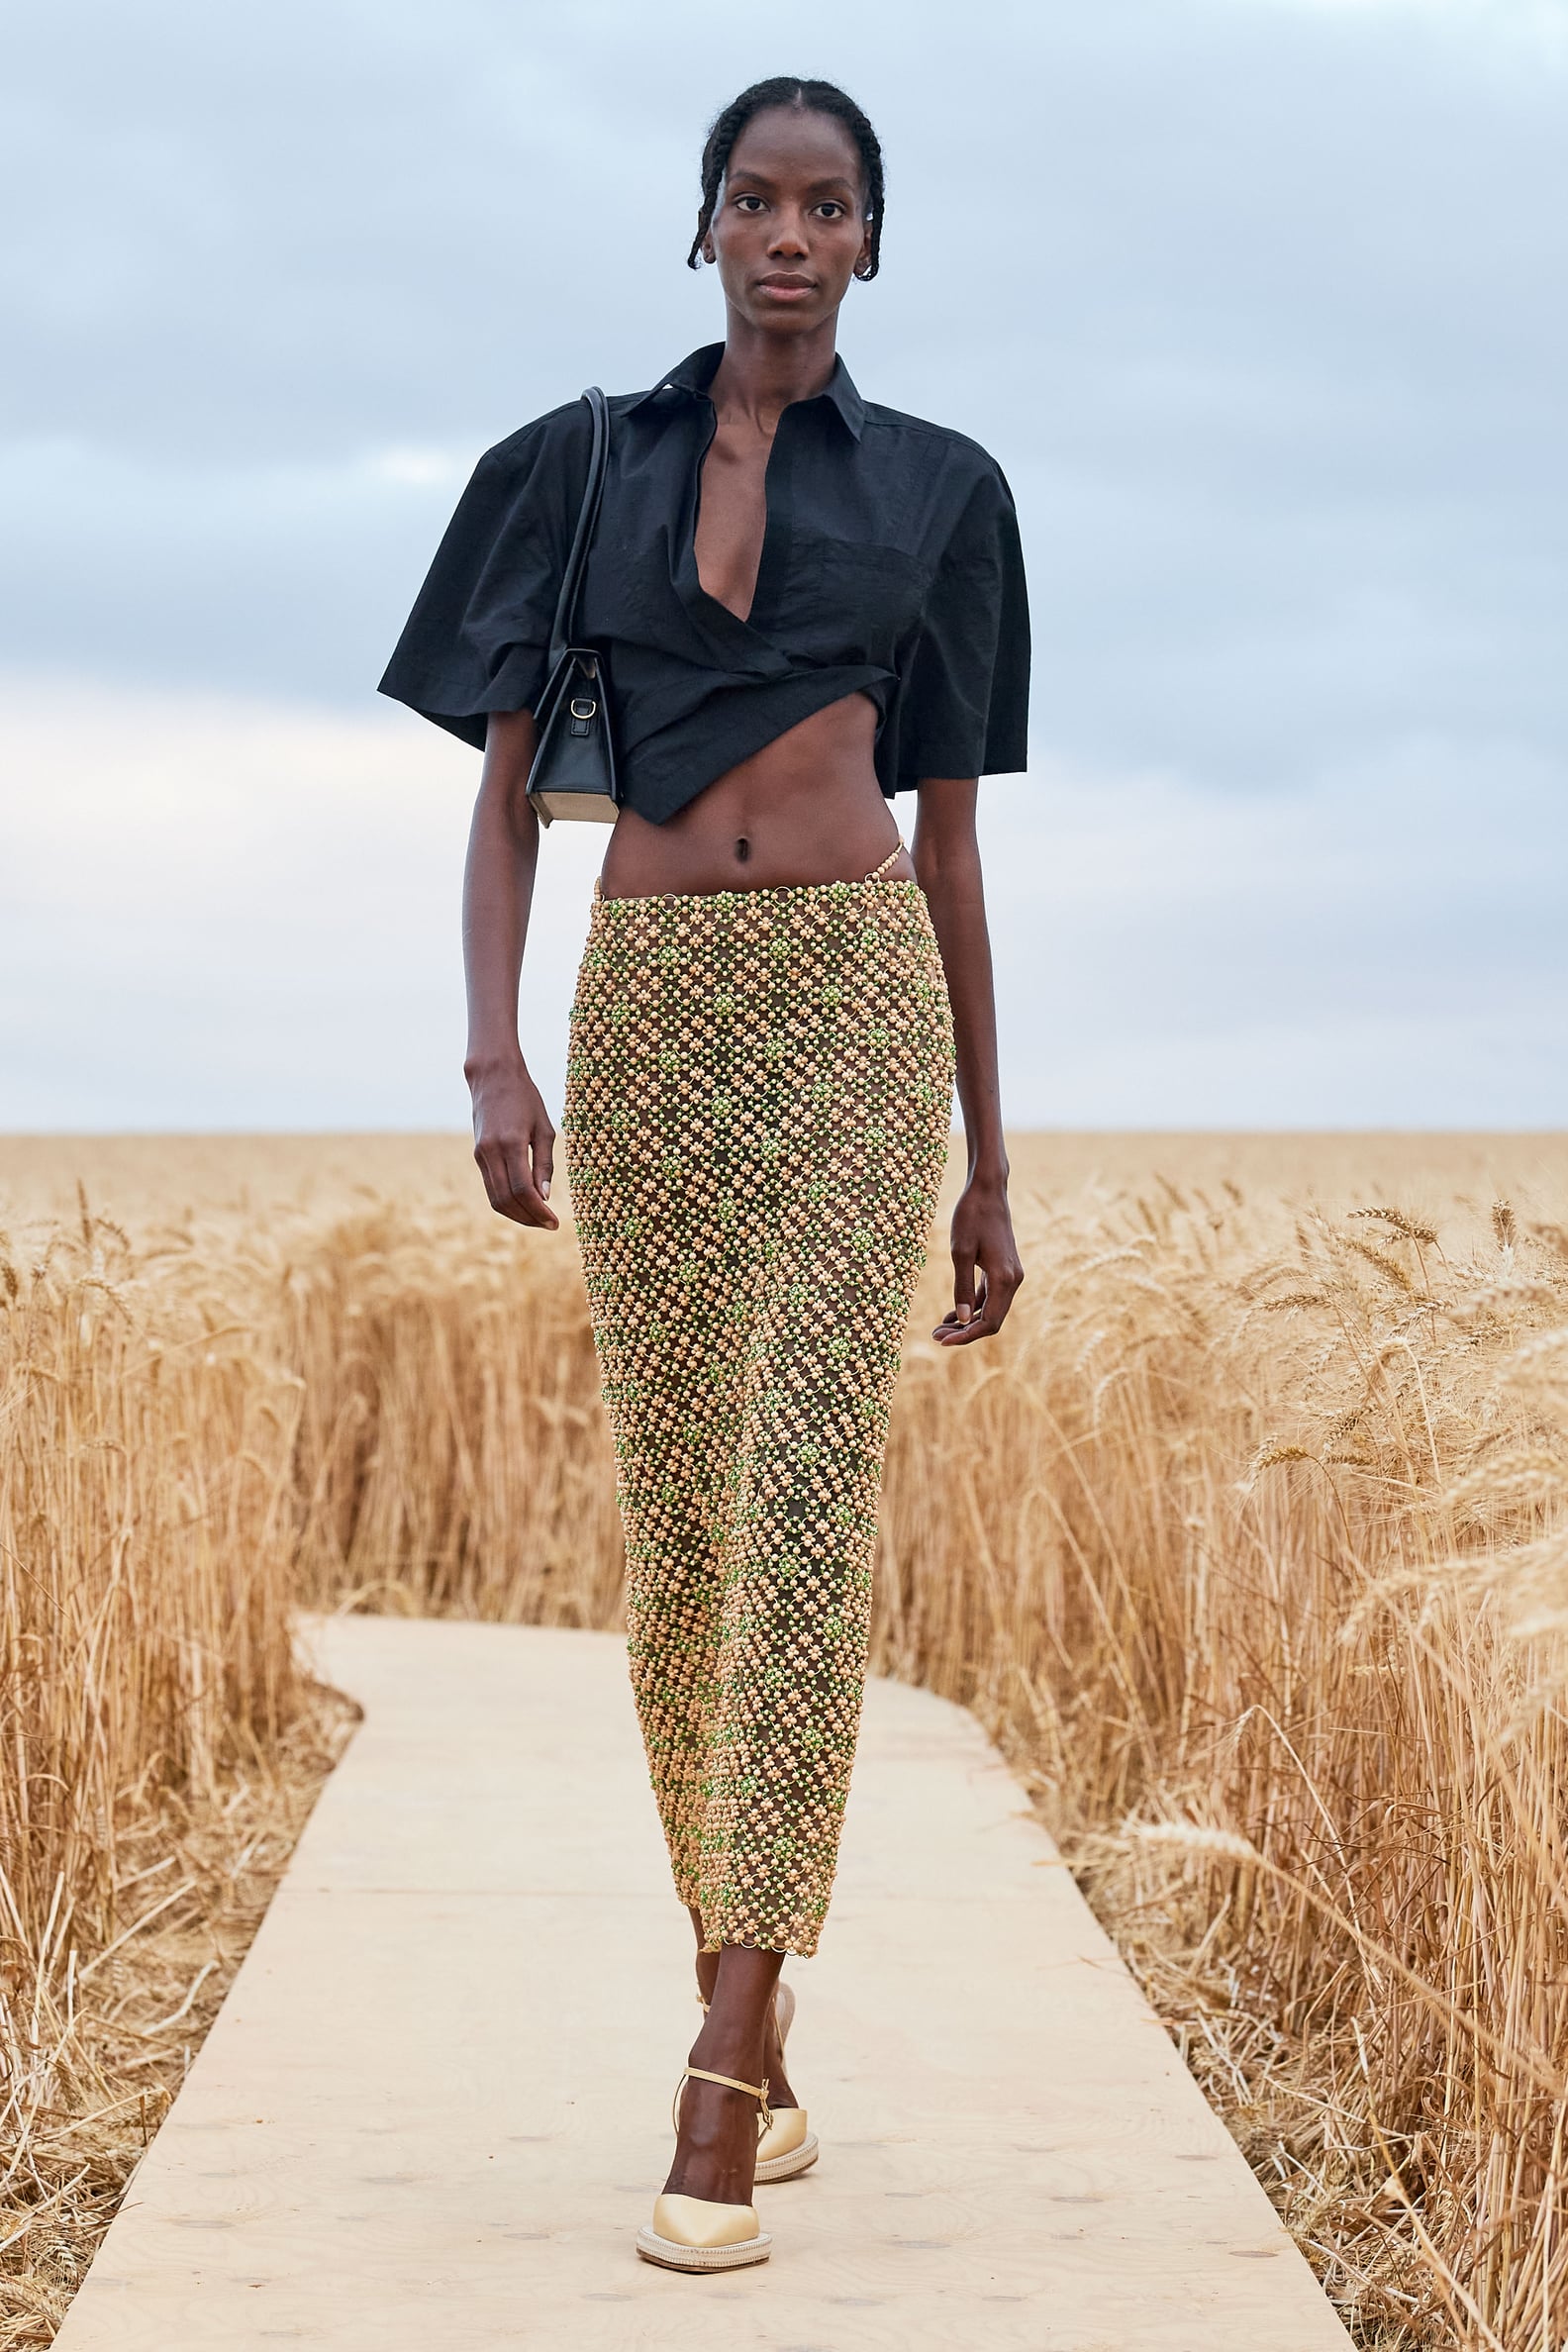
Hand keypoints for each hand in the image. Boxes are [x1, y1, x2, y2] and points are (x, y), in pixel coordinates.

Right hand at [468, 1052, 558, 1229]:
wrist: (493, 1076)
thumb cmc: (525, 1098)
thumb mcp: (544, 1128)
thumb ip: (544, 1164)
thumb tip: (545, 1197)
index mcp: (511, 1143)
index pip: (522, 1190)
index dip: (538, 1211)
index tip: (555, 1222)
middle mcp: (491, 1152)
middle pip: (507, 1200)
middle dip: (529, 1218)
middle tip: (549, 1224)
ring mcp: (480, 1154)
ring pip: (495, 1198)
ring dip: (517, 1214)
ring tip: (538, 1218)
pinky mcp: (477, 1155)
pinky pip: (490, 1187)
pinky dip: (506, 1201)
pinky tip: (524, 1204)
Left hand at [934, 1172, 1021, 1344]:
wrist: (987, 1190)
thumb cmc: (971, 1216)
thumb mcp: (960, 1252)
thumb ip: (963, 1288)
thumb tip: (963, 1320)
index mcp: (1005, 1278)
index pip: (989, 1322)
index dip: (966, 1336)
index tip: (941, 1341)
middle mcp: (1013, 1280)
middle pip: (992, 1320)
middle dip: (964, 1332)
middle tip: (935, 1335)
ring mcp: (1011, 1274)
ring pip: (992, 1310)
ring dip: (968, 1322)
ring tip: (939, 1328)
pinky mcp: (1004, 1269)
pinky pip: (991, 1296)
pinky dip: (973, 1307)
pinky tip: (954, 1314)